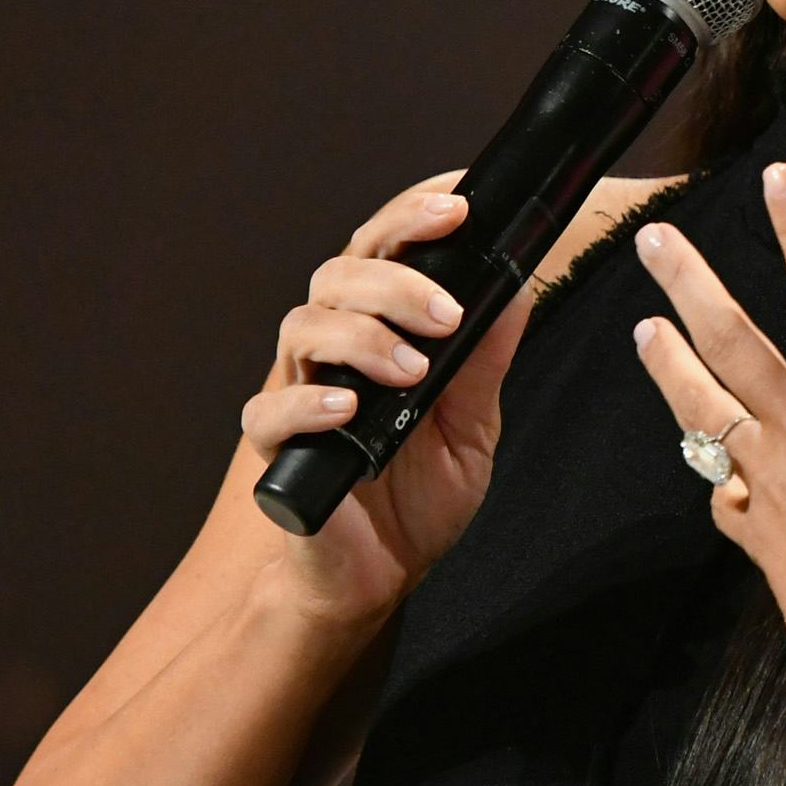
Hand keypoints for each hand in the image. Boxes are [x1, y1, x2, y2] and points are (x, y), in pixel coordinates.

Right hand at [240, 182, 532, 626]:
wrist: (377, 579)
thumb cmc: (417, 498)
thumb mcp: (472, 427)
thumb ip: (485, 363)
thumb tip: (516, 290)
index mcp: (379, 329)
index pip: (385, 249)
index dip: (412, 216)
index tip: (458, 206)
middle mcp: (333, 349)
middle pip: (340, 274)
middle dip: (397, 279)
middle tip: (447, 313)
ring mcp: (300, 394)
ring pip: (304, 326)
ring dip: (362, 336)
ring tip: (411, 370)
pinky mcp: (275, 450)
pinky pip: (269, 410)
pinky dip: (309, 402)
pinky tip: (348, 408)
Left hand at [629, 159, 785, 725]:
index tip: (775, 180)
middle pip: (734, 343)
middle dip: (692, 287)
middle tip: (651, 243)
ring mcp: (772, 485)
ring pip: (707, 412)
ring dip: (672, 369)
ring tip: (641, 332)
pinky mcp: (760, 537)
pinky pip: (723, 500)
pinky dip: (713, 482)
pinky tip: (709, 478)